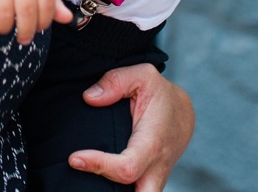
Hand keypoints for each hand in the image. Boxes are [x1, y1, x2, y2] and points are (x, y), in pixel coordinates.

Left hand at [70, 64, 194, 191]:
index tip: (74, 158)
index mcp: (153, 143)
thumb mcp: (143, 75)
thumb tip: (90, 97)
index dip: (100, 165)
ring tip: (87, 181)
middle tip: (83, 178)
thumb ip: (116, 81)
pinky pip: (137, 191)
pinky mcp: (150, 180)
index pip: (127, 167)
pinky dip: (121, 189)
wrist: (183, 110)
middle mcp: (156, 166)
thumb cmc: (160, 93)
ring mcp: (155, 177)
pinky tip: (99, 179)